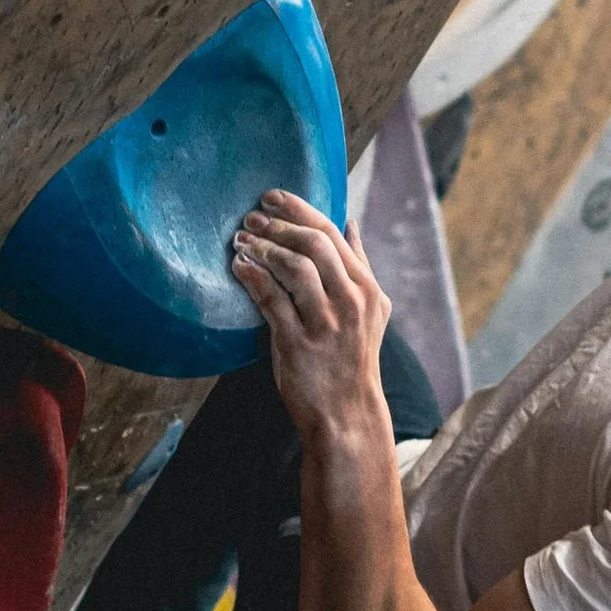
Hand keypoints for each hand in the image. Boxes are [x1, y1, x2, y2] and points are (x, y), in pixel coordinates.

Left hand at [230, 190, 390, 446]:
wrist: (347, 413)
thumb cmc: (351, 357)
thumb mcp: (370, 309)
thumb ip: (359, 264)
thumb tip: (351, 223)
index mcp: (367, 288)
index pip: (332, 234)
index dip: (299, 210)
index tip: (272, 198)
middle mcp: (351, 301)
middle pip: (314, 244)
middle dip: (278, 226)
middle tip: (250, 218)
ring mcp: (326, 323)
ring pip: (295, 268)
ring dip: (264, 248)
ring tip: (241, 240)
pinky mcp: (298, 343)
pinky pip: (272, 300)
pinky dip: (254, 277)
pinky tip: (239, 267)